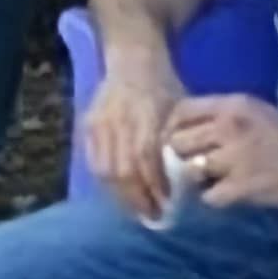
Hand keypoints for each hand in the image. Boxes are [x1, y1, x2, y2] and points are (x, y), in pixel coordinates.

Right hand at [84, 55, 184, 219]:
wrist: (133, 61)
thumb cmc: (166, 87)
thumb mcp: (182, 110)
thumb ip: (181, 143)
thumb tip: (190, 180)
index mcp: (146, 115)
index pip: (146, 160)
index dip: (155, 187)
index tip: (167, 207)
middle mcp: (119, 121)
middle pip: (123, 171)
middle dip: (138, 199)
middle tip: (153, 218)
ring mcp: (100, 124)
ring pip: (105, 170)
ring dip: (120, 196)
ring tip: (136, 210)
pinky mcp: (87, 126)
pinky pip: (93, 161)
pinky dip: (105, 182)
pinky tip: (118, 192)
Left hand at [166, 94, 277, 209]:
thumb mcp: (253, 109)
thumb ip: (220, 114)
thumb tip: (186, 126)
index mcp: (230, 105)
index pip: (181, 111)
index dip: (172, 126)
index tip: (175, 136)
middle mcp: (227, 129)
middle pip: (178, 141)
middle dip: (181, 153)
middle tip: (189, 161)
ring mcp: (234, 159)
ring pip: (189, 169)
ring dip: (195, 177)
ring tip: (205, 178)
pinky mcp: (242, 187)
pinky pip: (208, 195)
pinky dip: (212, 197)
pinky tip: (223, 193)